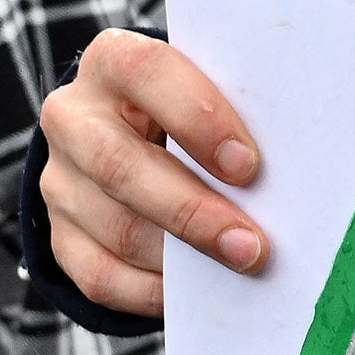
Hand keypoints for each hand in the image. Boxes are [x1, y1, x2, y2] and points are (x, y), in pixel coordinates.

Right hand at [36, 27, 268, 316]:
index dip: (196, 118)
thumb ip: (236, 113)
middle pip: (119, 164)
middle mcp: (74, 115)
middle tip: (252, 245)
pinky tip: (193, 293)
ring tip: (239, 266)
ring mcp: (59, 178)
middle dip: (191, 210)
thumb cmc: (191, 111)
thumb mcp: (206, 92)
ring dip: (181, 257)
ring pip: (115, 226)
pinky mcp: (60, 233)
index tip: (248, 165)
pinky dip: (150, 291)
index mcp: (114, 61)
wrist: (130, 136)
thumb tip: (295, 168)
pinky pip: (98, 274)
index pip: (144, 73)